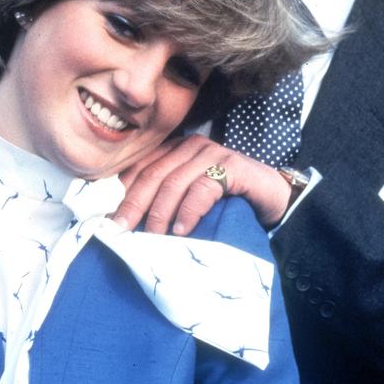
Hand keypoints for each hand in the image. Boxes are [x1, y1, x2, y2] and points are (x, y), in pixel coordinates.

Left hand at [116, 134, 291, 233]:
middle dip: (135, 204)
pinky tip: (182, 230)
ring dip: (160, 213)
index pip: (141, 167)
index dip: (123, 193)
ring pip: (174, 182)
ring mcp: (213, 153)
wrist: (273, 198)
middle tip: (122, 230)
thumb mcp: (189, 200)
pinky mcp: (232, 166)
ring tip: (152, 237)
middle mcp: (191, 146)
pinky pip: (202, 188)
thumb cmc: (227, 202)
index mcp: (176, 150)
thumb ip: (164, 202)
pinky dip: (188, 212)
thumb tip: (126, 222)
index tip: (111, 220)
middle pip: (153, 175)